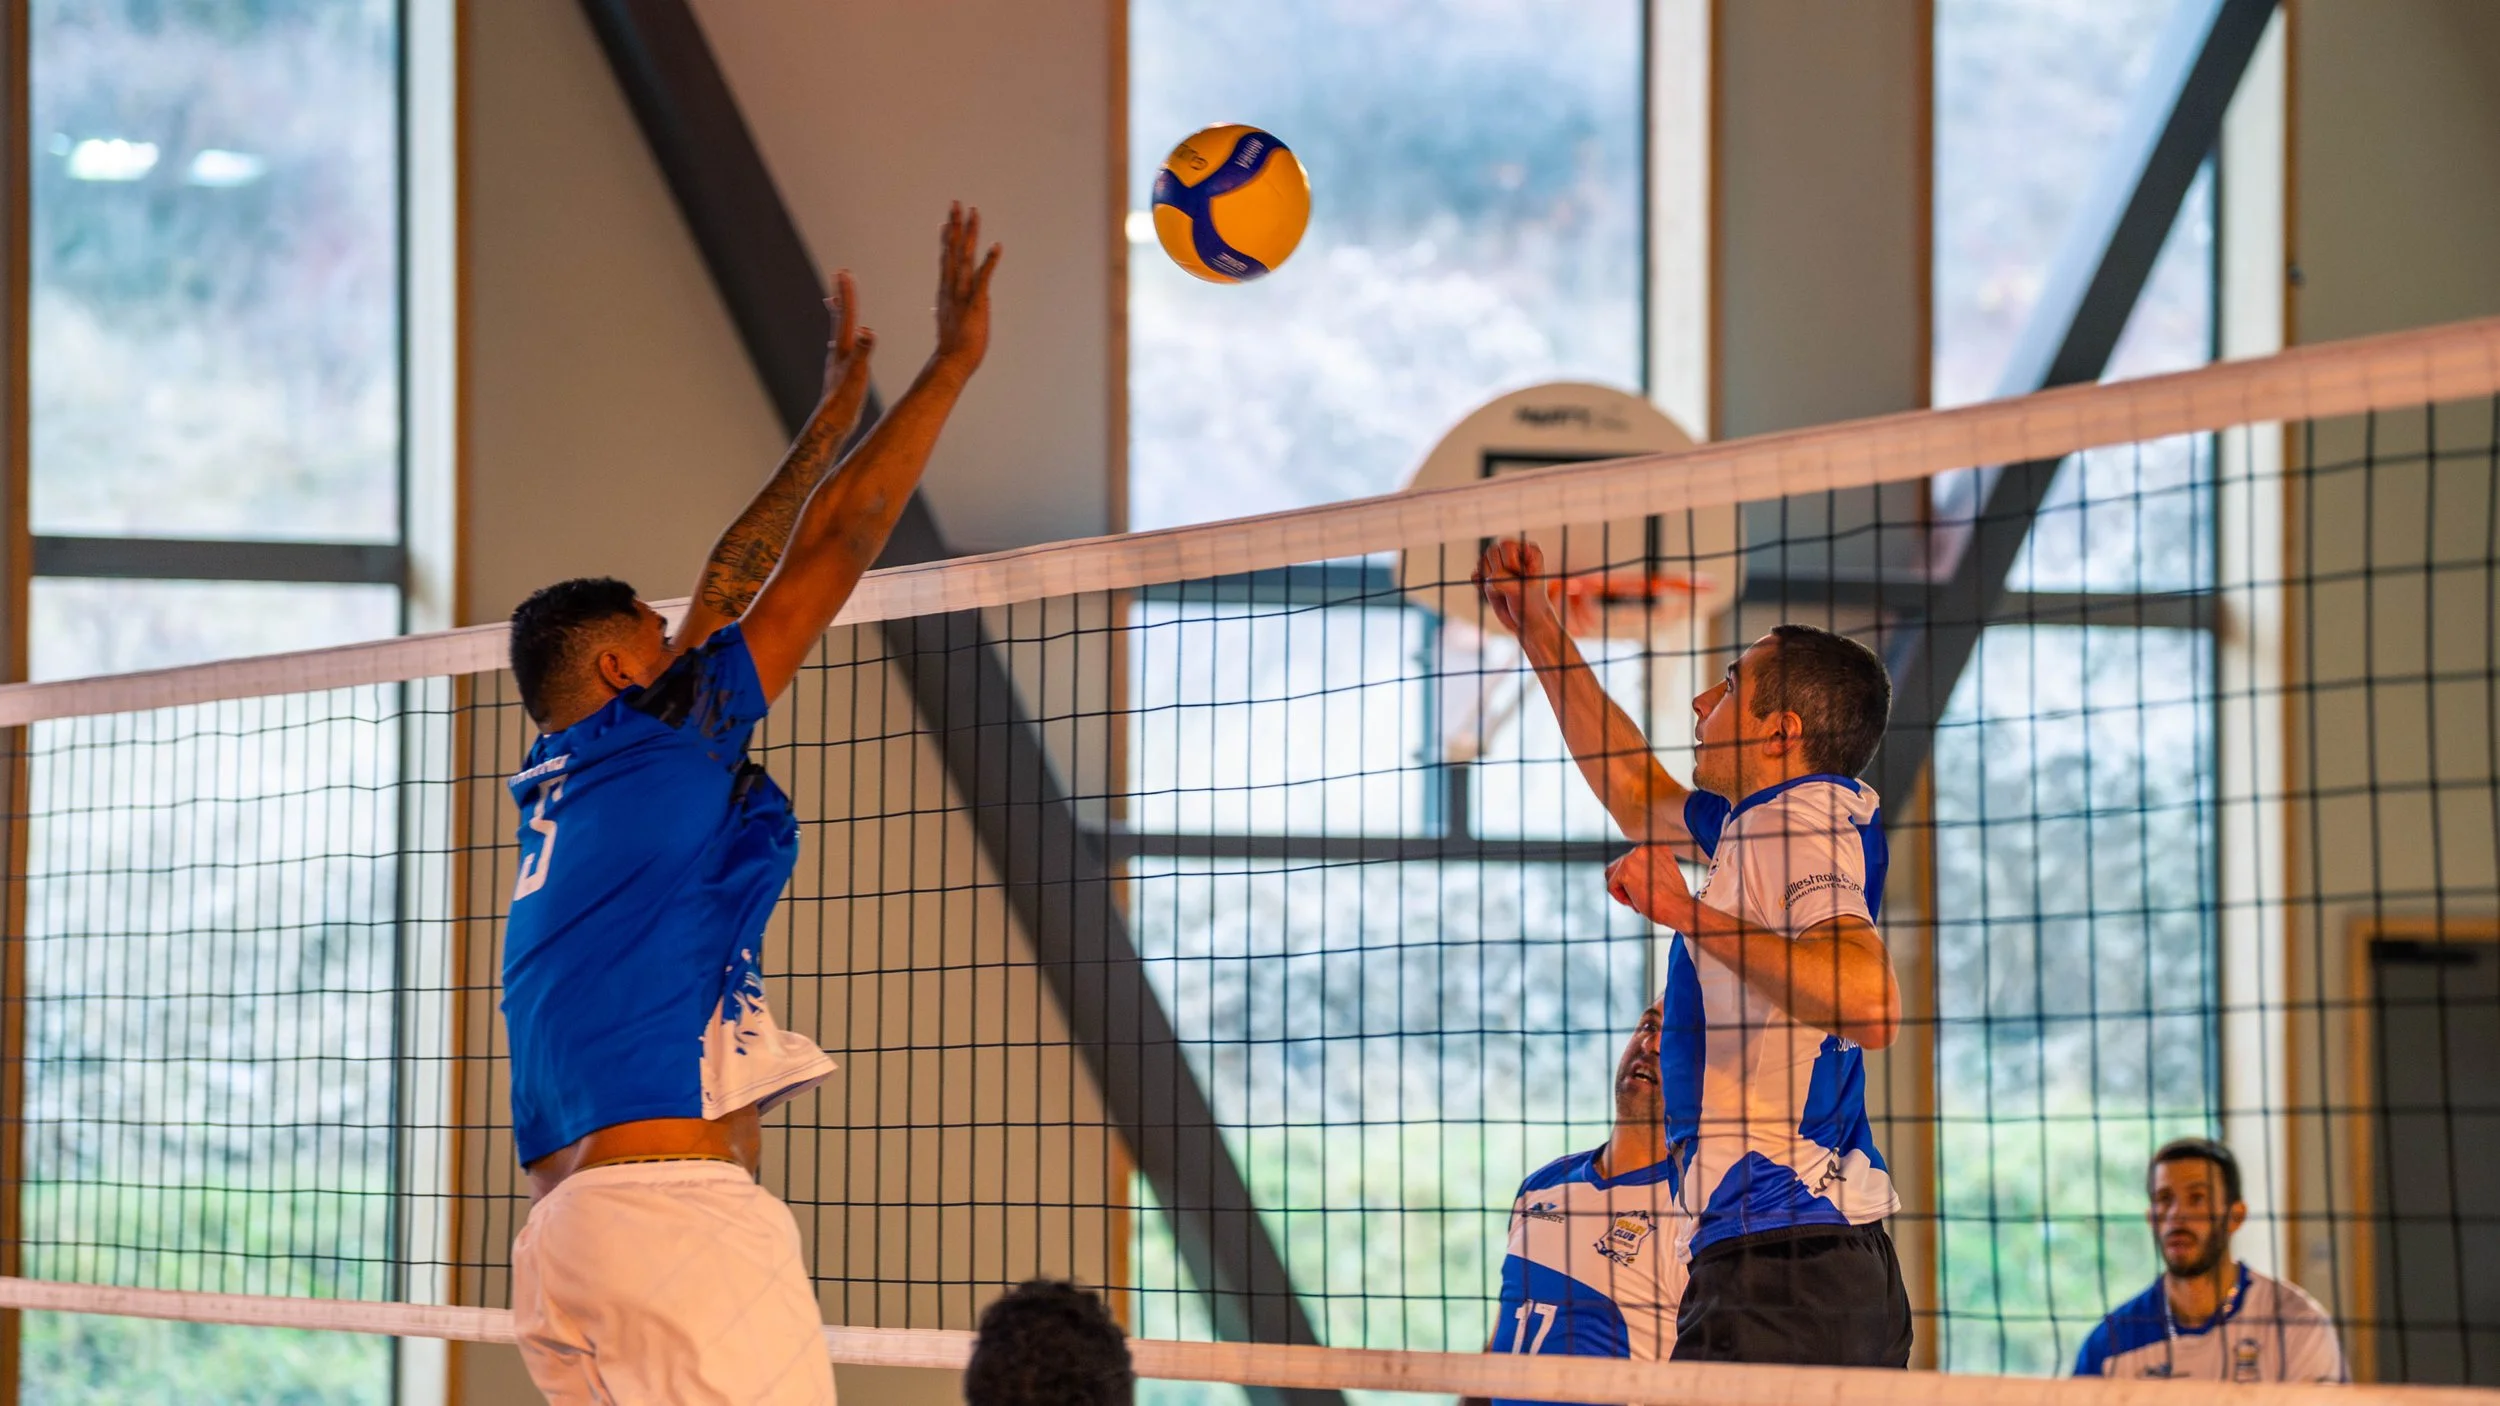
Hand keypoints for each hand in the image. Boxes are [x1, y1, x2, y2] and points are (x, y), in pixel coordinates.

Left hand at [820, 269, 875, 408]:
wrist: (833, 422)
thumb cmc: (845, 399)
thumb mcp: (857, 374)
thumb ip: (863, 351)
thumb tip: (868, 331)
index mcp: (843, 347)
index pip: (845, 315)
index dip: (847, 293)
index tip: (843, 271)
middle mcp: (838, 350)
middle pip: (839, 318)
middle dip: (842, 296)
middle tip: (841, 276)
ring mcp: (839, 361)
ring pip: (839, 331)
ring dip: (840, 314)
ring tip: (836, 302)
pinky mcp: (842, 371)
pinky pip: (845, 345)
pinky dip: (845, 335)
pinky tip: (847, 342)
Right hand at [932, 201, 1002, 372]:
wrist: (952, 363)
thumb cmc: (952, 348)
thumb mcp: (947, 324)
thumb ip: (943, 311)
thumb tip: (937, 307)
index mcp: (946, 292)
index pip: (946, 260)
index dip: (948, 240)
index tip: (947, 222)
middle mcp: (952, 288)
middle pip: (953, 250)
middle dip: (956, 226)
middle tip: (956, 203)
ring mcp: (963, 294)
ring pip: (965, 257)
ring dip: (970, 234)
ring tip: (974, 213)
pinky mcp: (976, 303)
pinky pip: (983, 278)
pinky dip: (990, 261)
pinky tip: (997, 246)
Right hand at [1472, 538, 1560, 638]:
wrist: (1525, 621)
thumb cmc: (1531, 605)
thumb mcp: (1522, 592)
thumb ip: (1506, 582)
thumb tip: (1489, 579)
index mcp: (1529, 551)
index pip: (1507, 546)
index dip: (1509, 563)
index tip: (1520, 578)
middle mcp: (1514, 554)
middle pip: (1491, 551)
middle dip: (1497, 571)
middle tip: (1510, 587)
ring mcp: (1500, 564)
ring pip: (1482, 561)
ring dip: (1489, 578)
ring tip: (1503, 590)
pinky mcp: (1489, 576)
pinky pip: (1476, 573)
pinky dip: (1480, 583)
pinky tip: (1491, 592)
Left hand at [1606, 843, 1693, 926]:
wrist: (1680, 908)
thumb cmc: (1673, 898)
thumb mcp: (1662, 874)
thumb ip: (1648, 867)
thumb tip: (1631, 872)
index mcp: (1655, 846)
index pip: (1632, 861)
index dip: (1636, 879)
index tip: (1648, 890)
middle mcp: (1644, 848)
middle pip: (1620, 866)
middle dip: (1627, 885)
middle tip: (1641, 898)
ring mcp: (1634, 857)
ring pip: (1613, 875)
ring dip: (1622, 890)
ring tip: (1637, 901)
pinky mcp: (1625, 870)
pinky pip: (1611, 885)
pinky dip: (1619, 897)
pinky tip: (1635, 902)